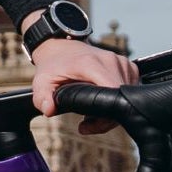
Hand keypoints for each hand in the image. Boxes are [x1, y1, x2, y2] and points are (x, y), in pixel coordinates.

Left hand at [24, 33, 138, 133]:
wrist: (62, 47)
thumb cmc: (53, 66)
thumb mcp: (41, 82)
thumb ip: (42, 98)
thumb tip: (49, 109)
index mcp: (91, 64)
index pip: (112, 93)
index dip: (104, 115)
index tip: (87, 123)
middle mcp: (111, 60)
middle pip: (120, 99)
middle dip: (106, 118)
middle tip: (87, 124)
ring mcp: (121, 62)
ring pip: (127, 97)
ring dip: (112, 110)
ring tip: (92, 114)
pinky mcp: (128, 66)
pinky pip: (130, 90)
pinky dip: (118, 100)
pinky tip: (102, 102)